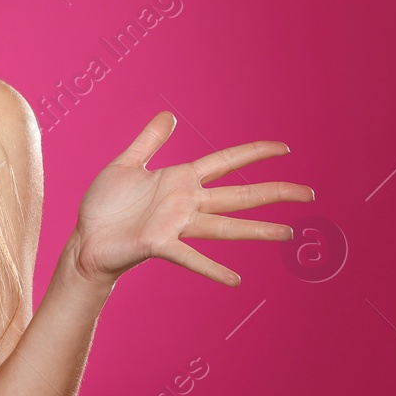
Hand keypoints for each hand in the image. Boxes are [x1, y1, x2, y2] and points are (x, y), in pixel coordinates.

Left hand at [67, 111, 314, 289]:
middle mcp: (186, 203)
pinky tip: (236, 280)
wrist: (86, 238)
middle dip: (274, 193)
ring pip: (225, 226)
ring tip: (288, 234)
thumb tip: (168, 115)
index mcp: (180, 180)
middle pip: (239, 195)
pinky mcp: (159, 245)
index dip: (254, 153)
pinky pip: (190, 257)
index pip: (226, 162)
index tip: (284, 149)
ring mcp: (176, 225)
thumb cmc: (105, 205)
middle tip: (309, 194)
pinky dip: (212, 269)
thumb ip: (148, 141)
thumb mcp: (125, 164)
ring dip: (257, 230)